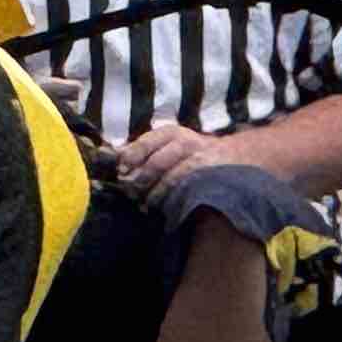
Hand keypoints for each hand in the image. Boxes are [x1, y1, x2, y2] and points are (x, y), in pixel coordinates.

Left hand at [113, 121, 243, 210]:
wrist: (234, 154)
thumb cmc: (190, 151)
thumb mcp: (166, 143)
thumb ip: (140, 150)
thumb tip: (108, 156)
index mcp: (171, 133)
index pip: (144, 144)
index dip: (130, 159)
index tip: (121, 172)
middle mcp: (186, 143)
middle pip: (156, 164)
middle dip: (140, 181)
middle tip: (131, 193)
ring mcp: (201, 160)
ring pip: (173, 179)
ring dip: (156, 194)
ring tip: (146, 203)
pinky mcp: (212, 177)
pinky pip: (190, 190)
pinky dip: (175, 200)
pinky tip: (166, 207)